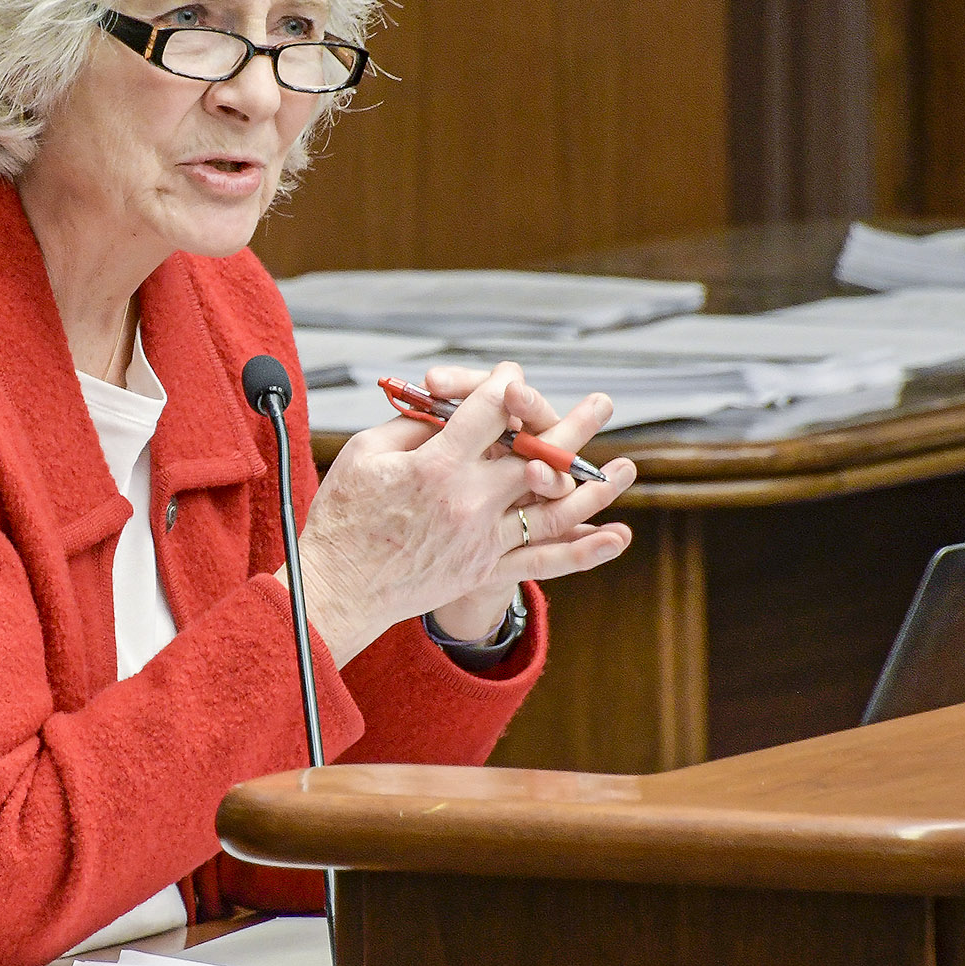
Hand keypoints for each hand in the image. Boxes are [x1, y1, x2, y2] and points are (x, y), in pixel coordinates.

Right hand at [290, 363, 635, 663]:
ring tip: (627, 465)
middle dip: (570, 424)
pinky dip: (582, 551)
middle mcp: (468, 503)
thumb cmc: (344, 517)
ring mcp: (481, 540)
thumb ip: (411, 428)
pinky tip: (616, 536)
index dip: (503, 386)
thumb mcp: (365, 455)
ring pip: (551, 507)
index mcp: (436, 467)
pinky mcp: (483, 568)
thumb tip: (450, 411)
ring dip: (592, 484)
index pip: (486, 412)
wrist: (338, 589)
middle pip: (533, 454)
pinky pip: (543, 560)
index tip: (512, 376)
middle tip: (604, 403)